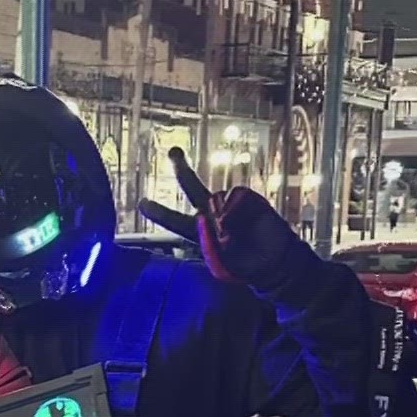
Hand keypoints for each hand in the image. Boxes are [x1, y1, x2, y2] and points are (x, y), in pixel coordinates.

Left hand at [138, 147, 300, 288]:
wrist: (274, 260)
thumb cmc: (245, 265)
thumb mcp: (224, 263)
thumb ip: (214, 243)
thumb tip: (215, 219)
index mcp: (200, 231)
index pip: (175, 220)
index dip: (159, 213)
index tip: (142, 203)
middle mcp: (211, 213)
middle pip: (192, 187)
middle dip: (182, 169)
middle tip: (174, 151)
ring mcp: (228, 204)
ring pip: (218, 196)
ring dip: (224, 211)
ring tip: (237, 232)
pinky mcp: (246, 199)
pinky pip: (237, 198)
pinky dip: (241, 210)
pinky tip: (249, 222)